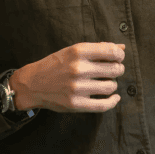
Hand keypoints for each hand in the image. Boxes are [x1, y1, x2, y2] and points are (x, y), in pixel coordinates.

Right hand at [9, 42, 125, 112]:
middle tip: (115, 69)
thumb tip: (122, 48)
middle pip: (114, 70)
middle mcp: (78, 69)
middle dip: (119, 69)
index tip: (119, 57)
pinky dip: (113, 101)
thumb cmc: (56, 64)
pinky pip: (103, 105)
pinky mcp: (76, 104)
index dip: (120, 55)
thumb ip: (98, 48)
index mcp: (78, 52)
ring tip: (107, 81)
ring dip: (113, 84)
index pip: (111, 52)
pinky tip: (114, 97)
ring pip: (110, 86)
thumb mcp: (74, 50)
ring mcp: (77, 88)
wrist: (32, 83)